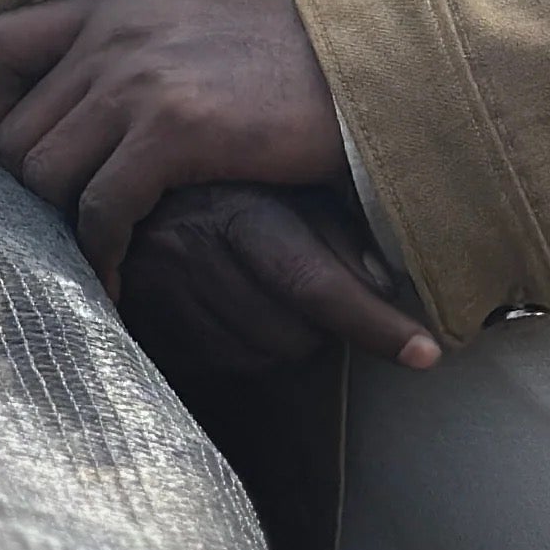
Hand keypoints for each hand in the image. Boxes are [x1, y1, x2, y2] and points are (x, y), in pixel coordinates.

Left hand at [0, 0, 345, 280]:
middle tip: (67, 223)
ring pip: (43, 173)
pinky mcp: (171, 131)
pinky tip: (120, 274)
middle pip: (14, 130)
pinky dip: (102, 252)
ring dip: (62, 224)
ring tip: (95, 250)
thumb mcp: (185, 31)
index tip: (20, 156)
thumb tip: (77, 116)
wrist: (362, 65)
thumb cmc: (283, 63)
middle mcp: (109, 35)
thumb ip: (124, 56)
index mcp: (109, 5)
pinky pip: (100, 209)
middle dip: (33, 189)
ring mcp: (136, 81)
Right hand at [117, 181, 436, 378]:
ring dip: (276, 341)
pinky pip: (214, 368)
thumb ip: (336, 231)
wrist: (122, 182)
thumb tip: (385, 284)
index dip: (375, 324)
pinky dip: (236, 351)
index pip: (316, 283)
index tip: (426, 353)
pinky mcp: (141, 325)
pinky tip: (228, 311)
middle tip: (307, 290)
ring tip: (261, 294)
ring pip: (257, 359)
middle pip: (294, 336)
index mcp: (239, 211)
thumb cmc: (223, 180)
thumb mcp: (284, 186)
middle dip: (317, 326)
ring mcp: (161, 295)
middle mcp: (194, 252)